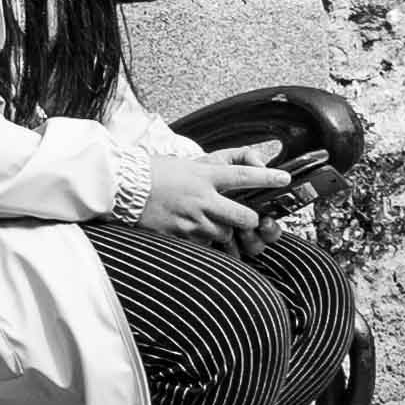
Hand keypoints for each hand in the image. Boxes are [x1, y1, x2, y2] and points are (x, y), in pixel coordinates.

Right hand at [142, 139, 294, 244]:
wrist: (120, 187)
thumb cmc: (152, 172)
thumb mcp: (187, 162)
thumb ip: (217, 164)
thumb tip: (247, 163)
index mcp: (204, 175)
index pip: (243, 176)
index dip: (267, 177)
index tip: (285, 179)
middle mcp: (201, 198)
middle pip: (244, 217)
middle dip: (249, 220)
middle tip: (245, 218)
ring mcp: (191, 219)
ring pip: (225, 233)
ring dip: (223, 230)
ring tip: (208, 222)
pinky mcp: (178, 234)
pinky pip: (202, 243)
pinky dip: (202, 238)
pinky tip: (191, 229)